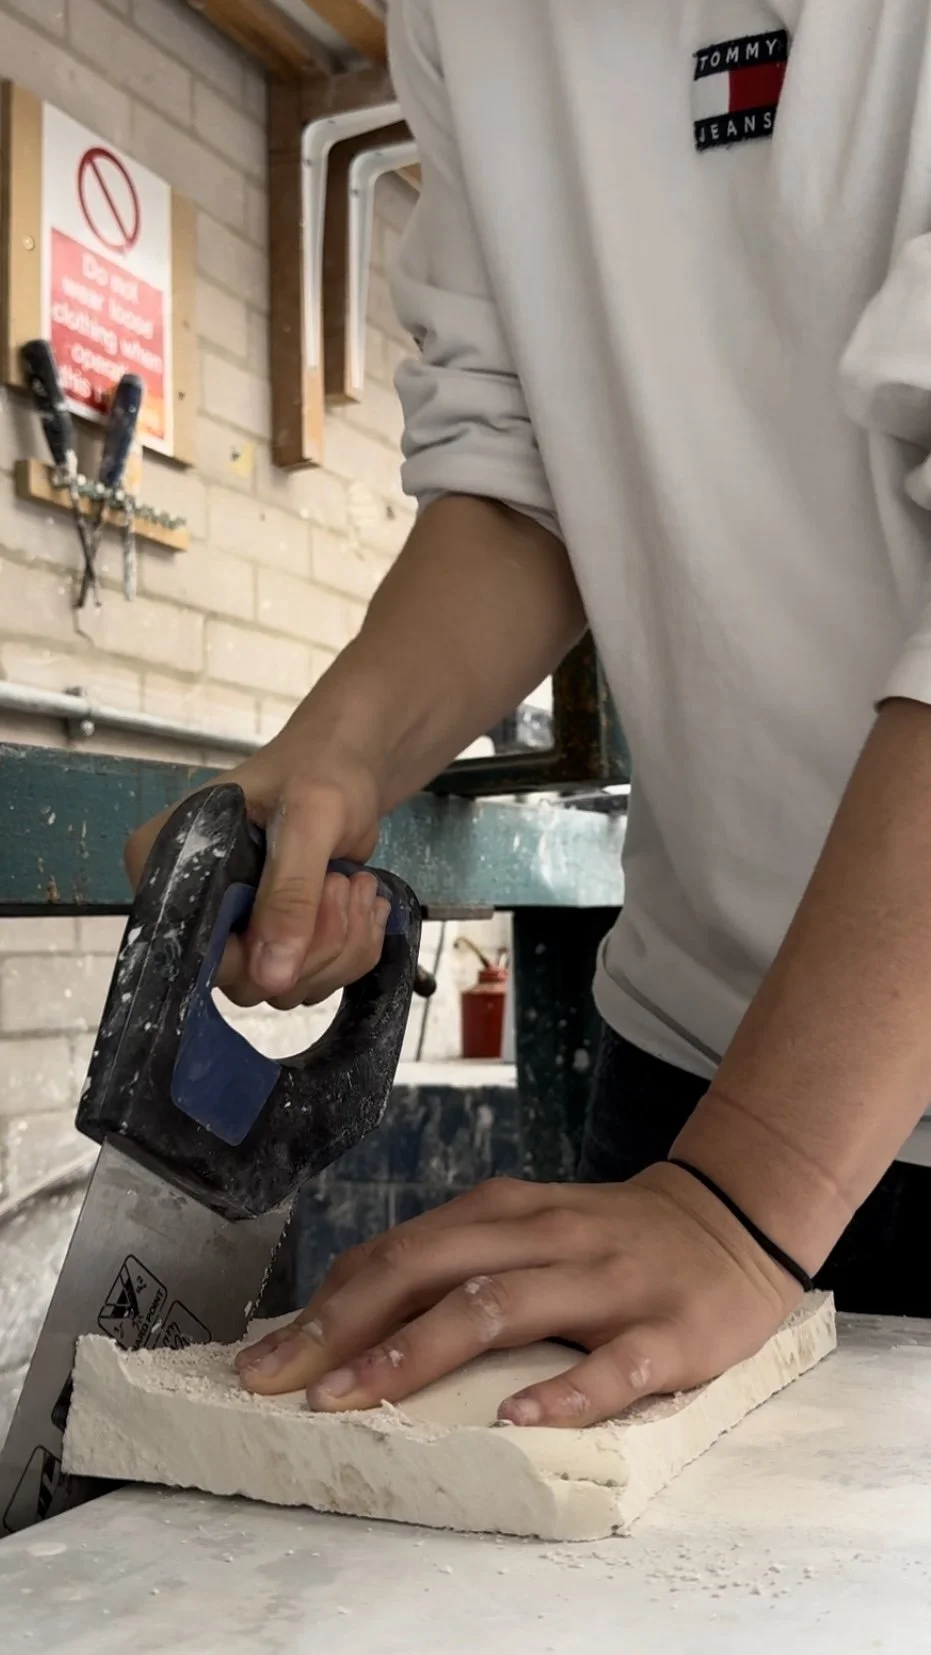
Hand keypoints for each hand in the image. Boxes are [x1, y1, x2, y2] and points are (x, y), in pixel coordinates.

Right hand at [123, 715, 390, 1007]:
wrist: (348, 766)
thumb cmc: (318, 772)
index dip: (256, 950)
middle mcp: (189, 908)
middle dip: (314, 943)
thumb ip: (290, 894)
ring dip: (341, 944)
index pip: (191, 950)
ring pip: (286, 987)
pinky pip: (313, 980)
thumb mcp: (308, 821)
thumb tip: (272, 978)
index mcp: (165, 866)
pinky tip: (361, 899)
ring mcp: (233, 931)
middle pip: (245, 981)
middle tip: (344, 883)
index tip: (315, 898)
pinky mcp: (272, 942)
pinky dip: (352, 948)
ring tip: (355, 883)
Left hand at [235, 1165, 800, 1426]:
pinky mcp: (667, 1329)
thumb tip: (345, 1312)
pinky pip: (613, 1366)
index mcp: (503, 1213)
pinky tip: (520, 1417)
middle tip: (283, 1384)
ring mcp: (605, 1280)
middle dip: (347, 1326)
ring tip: (363, 1394)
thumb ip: (451, 1261)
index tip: (266, 1359)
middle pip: (430, 1270)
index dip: (326, 1305)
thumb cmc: (607, 1237)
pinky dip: (564, 1391)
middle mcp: (544, 1237)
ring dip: (423, 1349)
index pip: (397, 1252)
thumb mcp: (525, 1228)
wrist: (732, 1215)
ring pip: (504, 1306)